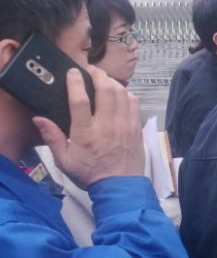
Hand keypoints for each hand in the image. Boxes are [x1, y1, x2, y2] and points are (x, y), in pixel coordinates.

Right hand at [33, 66, 144, 188]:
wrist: (120, 186)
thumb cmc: (90, 174)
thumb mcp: (64, 161)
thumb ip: (52, 138)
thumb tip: (39, 119)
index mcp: (86, 133)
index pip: (80, 101)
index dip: (76, 82)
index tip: (72, 72)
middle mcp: (107, 125)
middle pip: (106, 90)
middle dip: (98, 75)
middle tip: (91, 70)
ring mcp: (125, 125)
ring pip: (122, 94)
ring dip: (113, 82)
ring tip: (104, 79)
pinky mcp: (136, 127)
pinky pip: (134, 103)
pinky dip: (127, 93)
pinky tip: (120, 94)